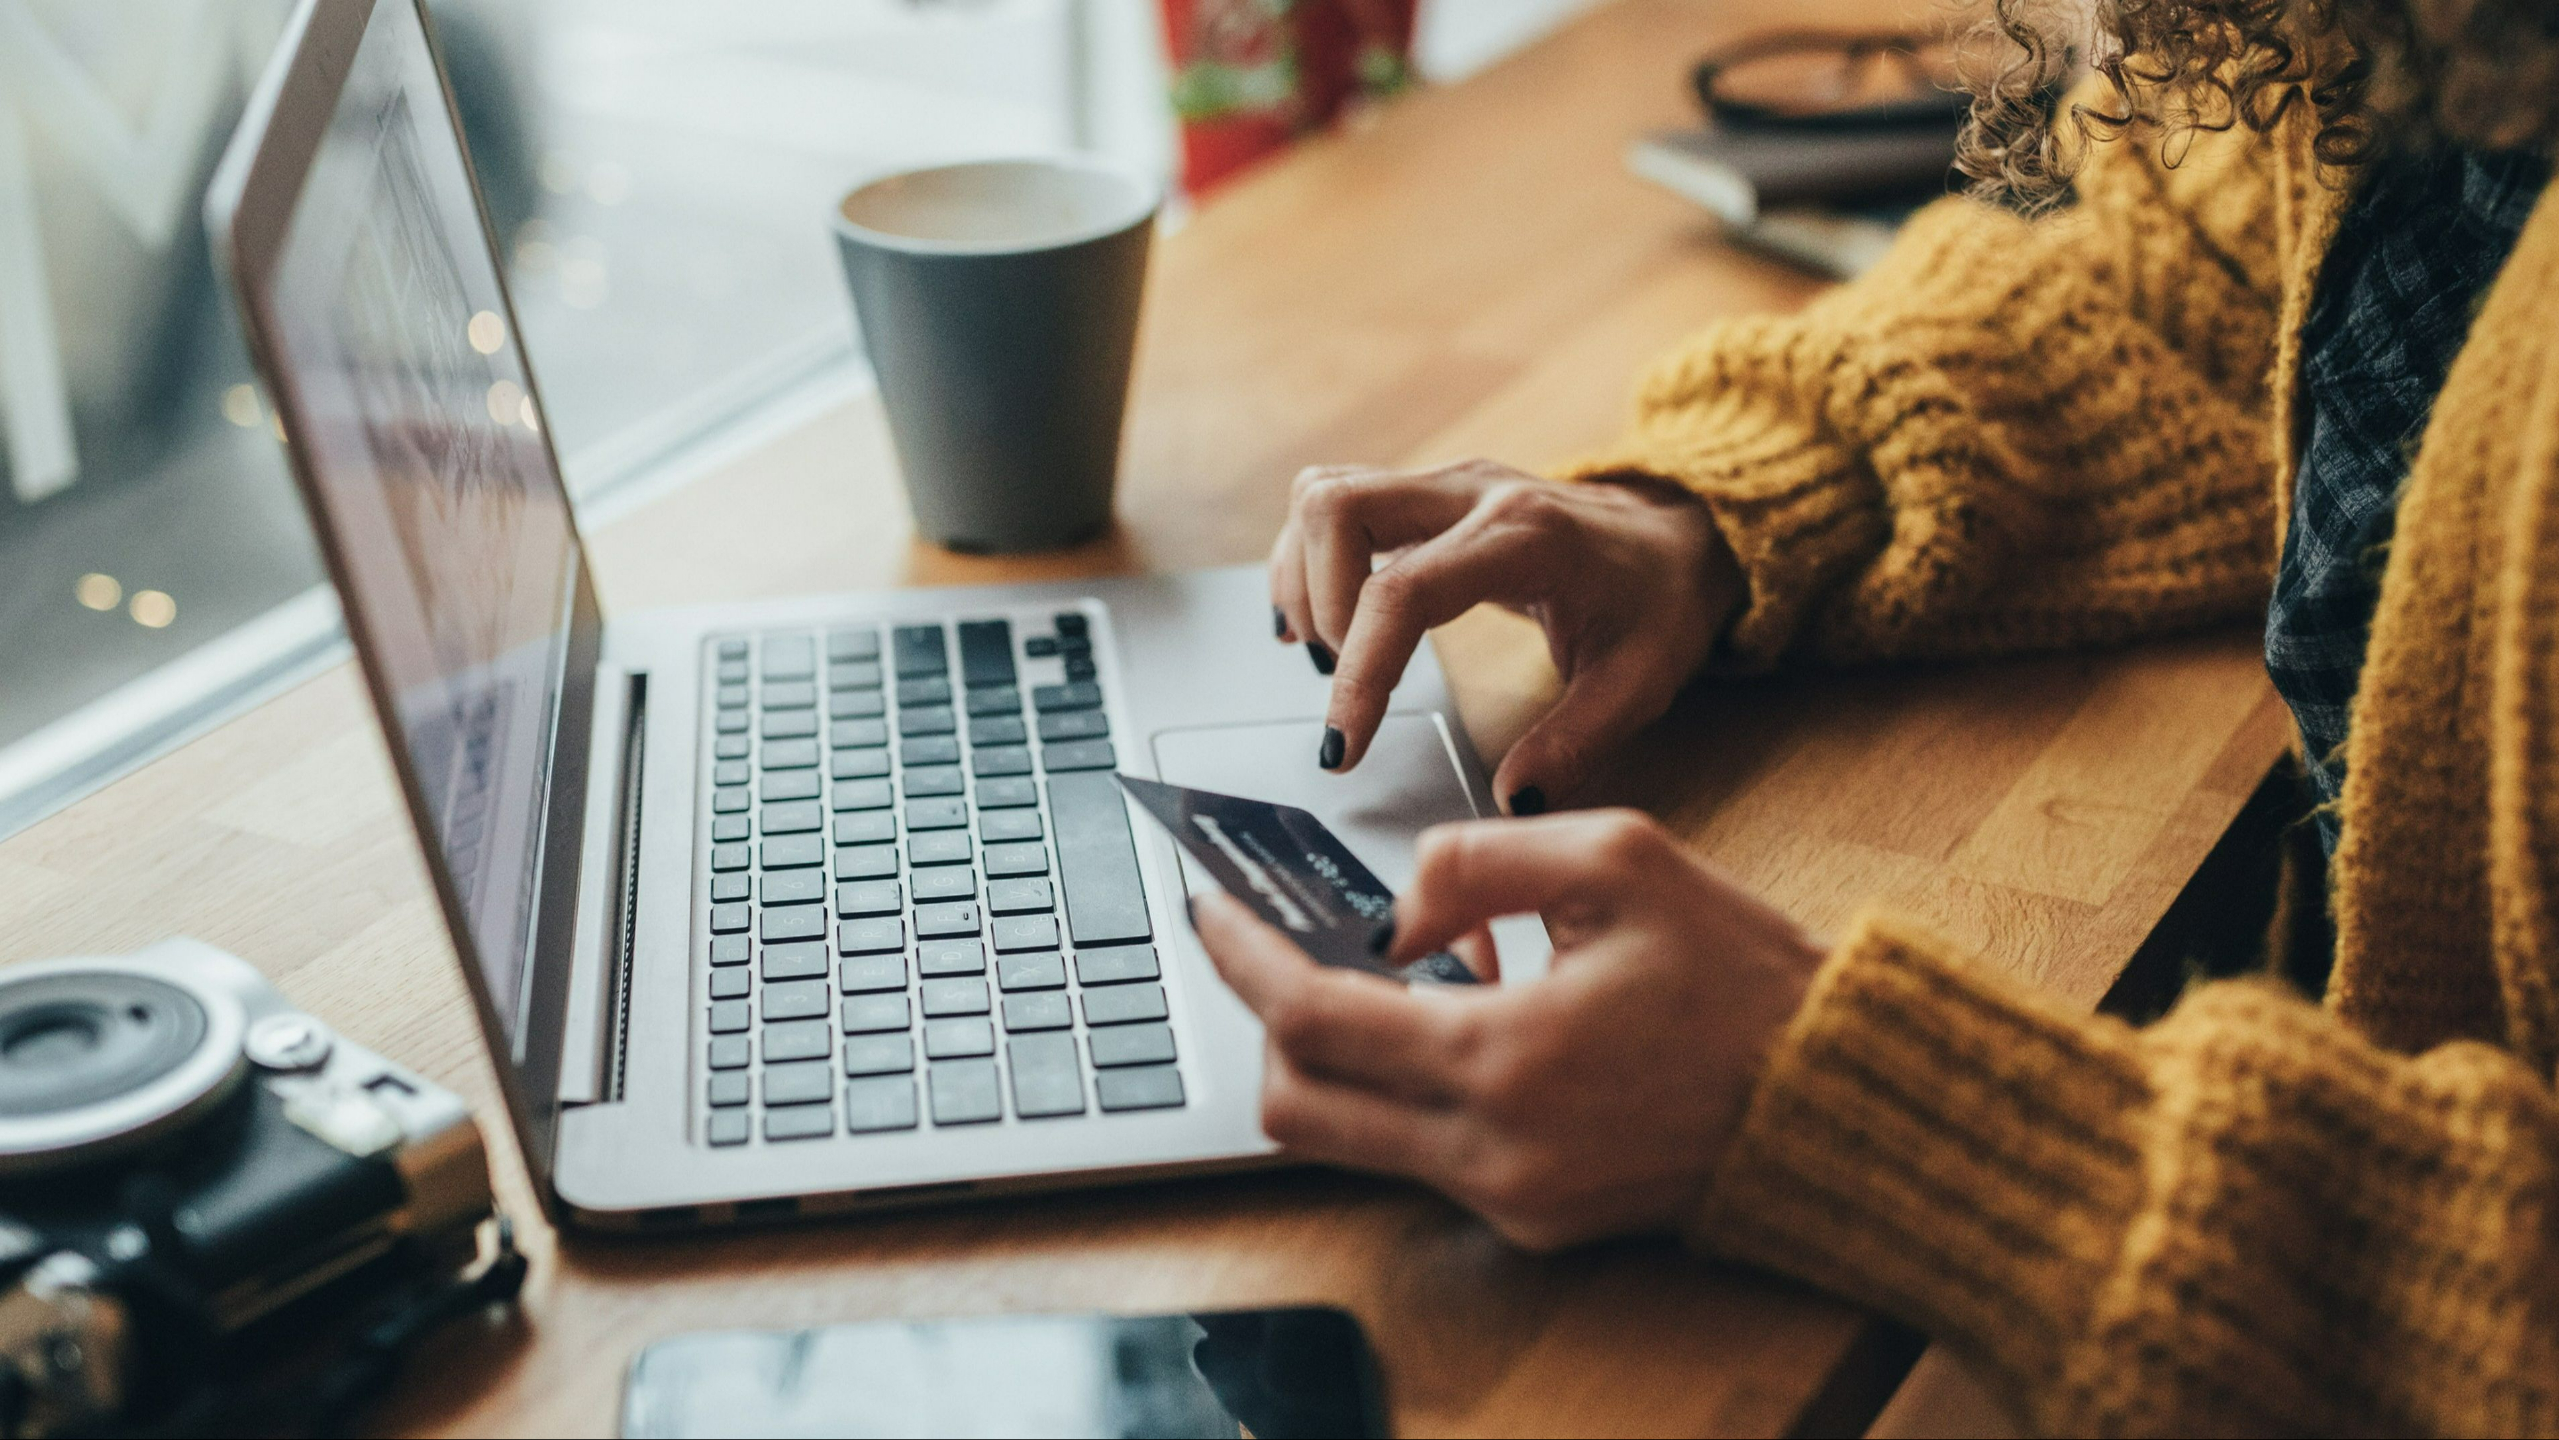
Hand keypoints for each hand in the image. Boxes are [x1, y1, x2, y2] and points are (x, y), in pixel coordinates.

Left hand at [1193, 810, 1823, 1250]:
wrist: (1836, 1097)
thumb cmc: (1742, 975)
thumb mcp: (1618, 859)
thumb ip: (1475, 860)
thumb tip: (1392, 912)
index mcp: (1504, 1057)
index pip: (1311, 1018)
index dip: (1242, 959)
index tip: (1209, 911)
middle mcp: (1492, 1150)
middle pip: (1296, 1107)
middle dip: (1268, 1021)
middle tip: (1282, 949)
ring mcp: (1510, 1200)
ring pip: (1348, 1140)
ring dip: (1343, 1056)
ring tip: (1406, 974)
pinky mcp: (1535, 1222)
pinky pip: (1421, 1156)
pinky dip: (1411, 1088)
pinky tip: (1470, 1021)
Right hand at [1269, 459, 1740, 812]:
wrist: (1679, 536)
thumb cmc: (1658, 603)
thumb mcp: (1640, 684)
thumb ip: (1575, 744)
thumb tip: (1511, 800)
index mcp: (1526, 537)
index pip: (1403, 591)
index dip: (1360, 672)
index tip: (1344, 745)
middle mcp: (1473, 492)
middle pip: (1338, 507)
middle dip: (1317, 604)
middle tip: (1342, 678)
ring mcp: (1445, 484)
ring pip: (1324, 494)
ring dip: (1304, 577)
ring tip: (1331, 652)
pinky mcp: (1426, 493)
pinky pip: (1335, 502)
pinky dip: (1309, 559)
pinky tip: (1322, 621)